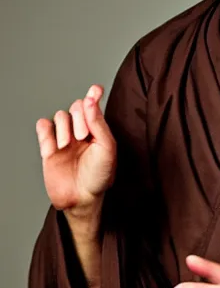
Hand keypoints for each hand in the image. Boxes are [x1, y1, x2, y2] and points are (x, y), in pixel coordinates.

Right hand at [36, 84, 116, 216]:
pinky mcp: (49, 149)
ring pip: (60, 117)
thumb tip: (91, 100)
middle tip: (82, 137)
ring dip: (64, 128)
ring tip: (68, 145)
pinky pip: (43, 129)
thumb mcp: (107, 147)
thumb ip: (99, 123)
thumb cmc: (100, 175)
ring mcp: (65, 139)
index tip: (96, 88)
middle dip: (79, 118)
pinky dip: (45, 129)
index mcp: (98, 130)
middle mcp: (82, 131)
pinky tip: (51, 138)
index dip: (94, 95)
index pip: (94, 106)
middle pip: (76, 107)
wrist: (82, 199)